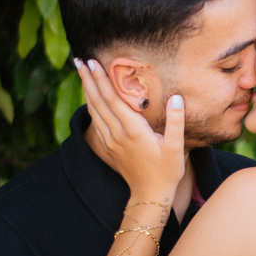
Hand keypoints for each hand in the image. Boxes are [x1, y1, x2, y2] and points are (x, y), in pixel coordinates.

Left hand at [75, 58, 184, 198]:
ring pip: (94, 110)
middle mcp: (117, 133)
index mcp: (133, 130)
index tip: (93, 62)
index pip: (113, 99)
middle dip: (88, 79)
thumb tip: (176, 97)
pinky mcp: (108, 147)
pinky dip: (90, 106)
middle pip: (98, 101)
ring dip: (87, 90)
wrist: (149, 195)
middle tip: (79, 60)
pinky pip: (95, 122)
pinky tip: (89, 98)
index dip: (102, 80)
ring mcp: (110, 141)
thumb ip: (176, 121)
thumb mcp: (176, 148)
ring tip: (80, 73)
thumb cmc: (166, 171)